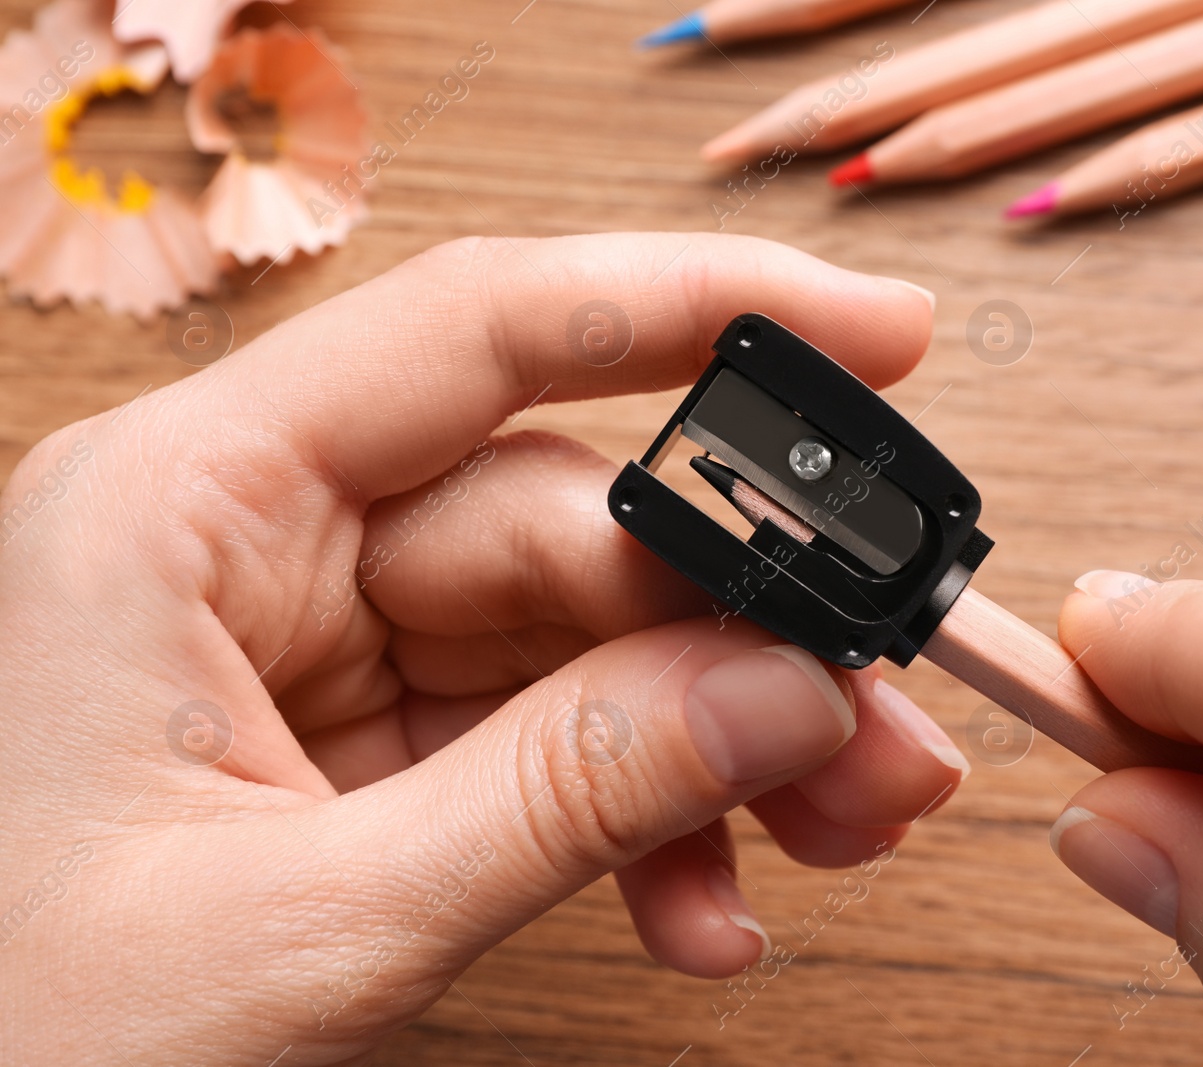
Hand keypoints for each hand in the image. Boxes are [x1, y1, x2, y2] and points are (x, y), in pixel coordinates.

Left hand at [0, 233, 968, 1064]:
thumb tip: (787, 690)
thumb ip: (565, 792)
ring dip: (722, 735)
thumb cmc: (17, 1047)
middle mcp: (251, 546)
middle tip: (878, 724)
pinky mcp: (357, 738)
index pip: (476, 332)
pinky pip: (549, 731)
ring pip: (585, 634)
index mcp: (178, 509)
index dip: (692, 308)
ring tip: (830, 827)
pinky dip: (644, 810)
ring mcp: (311, 643)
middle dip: (745, 631)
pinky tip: (701, 897)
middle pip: (568, 520)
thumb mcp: (306, 924)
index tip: (873, 335)